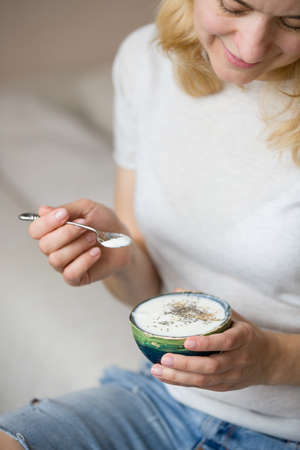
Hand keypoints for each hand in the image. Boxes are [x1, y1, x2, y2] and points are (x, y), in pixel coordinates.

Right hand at [29, 199, 131, 285]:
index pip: (35, 230)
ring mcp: (63, 264)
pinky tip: (96, 252)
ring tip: (94, 238)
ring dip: (78, 246)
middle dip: (67, 233)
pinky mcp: (75, 278)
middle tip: (87, 226)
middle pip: (45, 245)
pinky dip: (84, 260)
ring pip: (57, 259)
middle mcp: (54, 248)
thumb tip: (42, 210)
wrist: (124, 240)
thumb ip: (67, 209)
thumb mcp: (88, 208)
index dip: (47, 223)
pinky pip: (70, 273)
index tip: (64, 215)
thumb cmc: (104, 223)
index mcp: (53, 231)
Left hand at [151, 311, 278, 390]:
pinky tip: (165, 376)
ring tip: (157, 370)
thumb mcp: (231, 315)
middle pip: (212, 366)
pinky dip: (182, 382)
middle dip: (186, 364)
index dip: (207, 343)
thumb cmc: (243, 331)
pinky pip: (202, 386)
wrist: (267, 359)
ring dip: (179, 377)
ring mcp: (232, 375)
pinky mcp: (224, 386)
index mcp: (243, 337)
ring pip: (205, 380)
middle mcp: (239, 359)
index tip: (187, 341)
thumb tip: (177, 291)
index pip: (226, 342)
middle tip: (164, 358)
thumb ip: (206, 304)